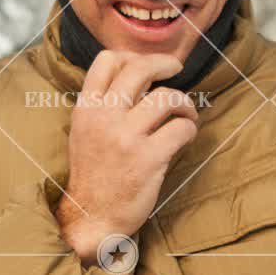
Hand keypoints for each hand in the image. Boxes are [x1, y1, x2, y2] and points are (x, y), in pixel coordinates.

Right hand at [57, 51, 199, 263]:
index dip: (131, 56)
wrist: (91, 218)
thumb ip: (106, 105)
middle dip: (164, 64)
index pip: (106, 61)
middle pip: (139, 69)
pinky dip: (190, 129)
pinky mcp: (148, 159)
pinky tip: (185, 137)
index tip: (147, 67)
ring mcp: (126, 138)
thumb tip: (142, 78)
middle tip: (176, 69)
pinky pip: (181, 129)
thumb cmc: (93, 174)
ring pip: (167, 98)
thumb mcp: (86, 132)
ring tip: (185, 114)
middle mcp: (104, 118)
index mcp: (86, 109)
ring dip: (184, 103)